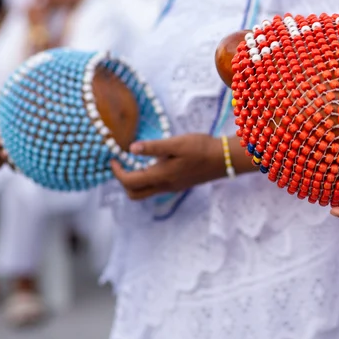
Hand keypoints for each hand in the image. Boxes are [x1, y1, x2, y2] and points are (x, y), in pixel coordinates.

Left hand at [110, 134, 224, 200]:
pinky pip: (156, 187)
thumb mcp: (176, 143)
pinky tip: (153, 163)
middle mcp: (164, 186)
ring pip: (145, 192)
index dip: (117, 172)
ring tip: (135, 163)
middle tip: (122, 164)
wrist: (224, 159)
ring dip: (135, 181)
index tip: (113, 158)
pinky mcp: (179, 184)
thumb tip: (131, 149)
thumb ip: (153, 147)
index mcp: (161, 176)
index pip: (130, 182)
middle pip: (134, 194)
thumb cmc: (201, 148)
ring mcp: (172, 187)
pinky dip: (147, 179)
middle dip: (123, 181)